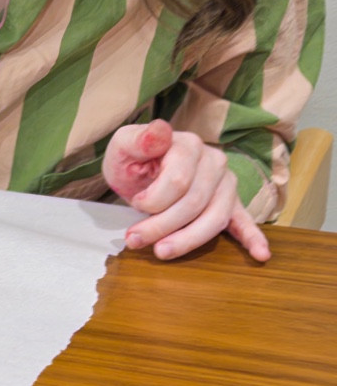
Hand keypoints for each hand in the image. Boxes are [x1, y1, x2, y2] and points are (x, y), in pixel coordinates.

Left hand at [103, 119, 269, 262]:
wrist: (140, 169)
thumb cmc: (133, 159)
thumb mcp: (124, 145)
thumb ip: (139, 140)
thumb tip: (160, 131)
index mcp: (190, 145)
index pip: (179, 180)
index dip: (153, 200)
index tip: (135, 204)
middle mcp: (214, 161)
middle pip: (194, 203)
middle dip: (162, 226)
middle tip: (135, 240)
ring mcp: (226, 184)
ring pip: (214, 218)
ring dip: (187, 240)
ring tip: (162, 252)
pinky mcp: (232, 204)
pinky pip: (245, 222)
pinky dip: (253, 238)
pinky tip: (261, 254)